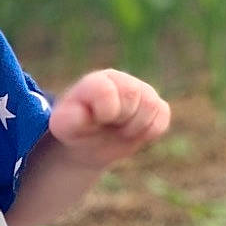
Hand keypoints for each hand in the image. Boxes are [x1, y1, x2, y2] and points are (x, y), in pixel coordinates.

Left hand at [48, 70, 169, 163]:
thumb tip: (85, 114)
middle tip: (108, 125)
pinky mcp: (157, 107)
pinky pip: (162, 119)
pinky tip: (132, 132)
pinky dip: (148, 133)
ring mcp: (142, 92)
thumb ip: (69, 118)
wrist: (89, 144)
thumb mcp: (64, 126)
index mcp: (97, 81)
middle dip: (121, 117)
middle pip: (132, 93)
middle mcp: (121, 81)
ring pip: (151, 106)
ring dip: (135, 127)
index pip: (108, 89)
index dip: (106, 110)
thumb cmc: (75, 130)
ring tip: (119, 129)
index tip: (98, 120)